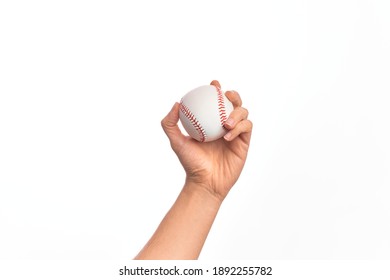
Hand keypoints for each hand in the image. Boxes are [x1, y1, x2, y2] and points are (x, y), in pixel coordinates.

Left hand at [161, 80, 251, 201]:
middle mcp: (224, 126)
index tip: (213, 84)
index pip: (216, 102)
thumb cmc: (190, 162)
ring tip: (226, 123)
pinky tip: (227, 135)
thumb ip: (170, 124)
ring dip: (237, 113)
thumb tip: (176, 103)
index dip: (217, 89)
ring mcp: (236, 134)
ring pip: (244, 113)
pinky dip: (239, 128)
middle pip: (234, 103)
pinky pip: (246, 129)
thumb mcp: (176, 142)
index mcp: (211, 122)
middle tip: (225, 95)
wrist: (205, 182)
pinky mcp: (244, 143)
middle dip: (233, 95)